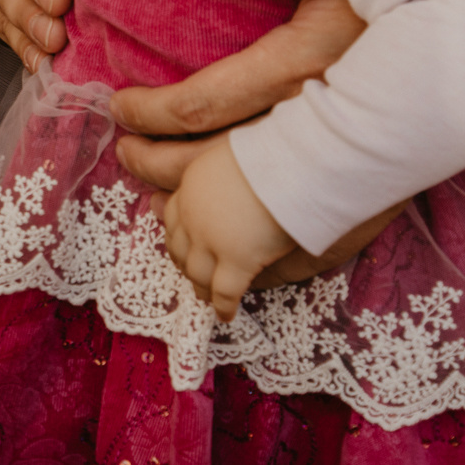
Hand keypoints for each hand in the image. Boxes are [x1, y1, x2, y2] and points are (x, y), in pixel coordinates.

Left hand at [115, 0, 399, 289]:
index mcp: (306, 63)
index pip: (208, 100)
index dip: (153, 112)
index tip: (118, 108)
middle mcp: (324, 117)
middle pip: (221, 161)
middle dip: (161, 165)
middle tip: (123, 156)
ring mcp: (348, 155)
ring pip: (255, 200)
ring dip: (199, 203)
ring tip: (154, 195)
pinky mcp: (369, 177)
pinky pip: (302, 221)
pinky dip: (256, 230)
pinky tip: (225, 226)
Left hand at [157, 136, 290, 320]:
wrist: (291, 162)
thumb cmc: (273, 150)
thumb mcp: (232, 149)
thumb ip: (223, 167)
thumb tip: (226, 172)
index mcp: (192, 182)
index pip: (173, 213)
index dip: (176, 231)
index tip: (179, 239)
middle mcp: (193, 214)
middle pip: (179, 246)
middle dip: (184, 262)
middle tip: (191, 273)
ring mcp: (211, 239)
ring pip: (197, 272)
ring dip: (201, 287)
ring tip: (206, 297)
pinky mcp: (235, 261)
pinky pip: (224, 292)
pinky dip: (223, 306)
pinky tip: (226, 315)